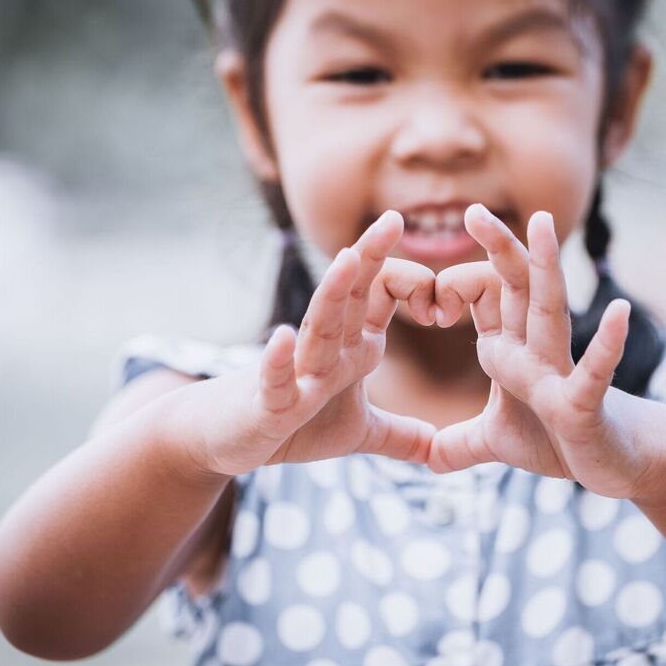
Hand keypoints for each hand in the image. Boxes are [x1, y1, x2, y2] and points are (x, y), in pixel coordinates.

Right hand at [185, 211, 437, 476]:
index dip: (413, 290)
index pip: (380, 298)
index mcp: (349, 348)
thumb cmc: (291, 426)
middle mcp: (323, 350)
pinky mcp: (267, 404)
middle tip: (392, 219)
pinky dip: (278, 360)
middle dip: (370, 259)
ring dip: (332, 294)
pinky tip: (282, 336)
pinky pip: (274, 379)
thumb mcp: (357, 433)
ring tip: (347, 259)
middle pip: (348, 296)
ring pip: (316, 328)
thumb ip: (398, 434)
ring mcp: (294, 373)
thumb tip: (437, 446)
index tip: (443, 310)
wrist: (222, 438)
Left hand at [428, 204, 650, 497]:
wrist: (617, 462)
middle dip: (496, 248)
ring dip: (546, 267)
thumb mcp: (498, 442)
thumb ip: (462, 443)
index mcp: (513, 350)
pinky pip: (594, 370)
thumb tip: (429, 458)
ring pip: (551, 311)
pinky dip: (607, 343)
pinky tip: (618, 310)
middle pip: (516, 288)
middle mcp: (538, 351)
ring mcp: (562, 373)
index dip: (453, 290)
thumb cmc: (560, 440)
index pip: (483, 298)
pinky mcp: (585, 405)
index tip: (429, 310)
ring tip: (542, 223)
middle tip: (472, 209)